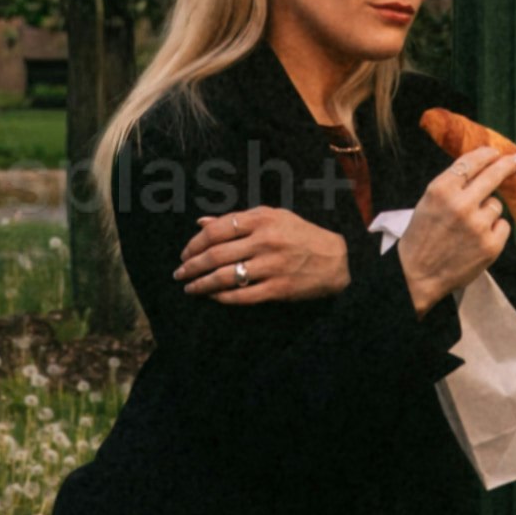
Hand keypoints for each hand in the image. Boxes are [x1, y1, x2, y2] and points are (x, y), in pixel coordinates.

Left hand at [175, 201, 351, 308]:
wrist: (336, 259)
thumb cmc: (300, 234)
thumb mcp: (273, 216)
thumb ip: (237, 219)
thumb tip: (201, 222)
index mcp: (261, 219)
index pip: (217, 230)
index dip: (195, 243)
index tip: (184, 253)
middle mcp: (265, 241)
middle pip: (216, 255)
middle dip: (192, 266)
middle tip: (179, 273)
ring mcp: (271, 266)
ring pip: (225, 277)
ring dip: (201, 284)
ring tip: (189, 288)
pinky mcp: (278, 289)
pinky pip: (242, 296)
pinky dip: (222, 297)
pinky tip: (212, 296)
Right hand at [396, 137, 515, 307]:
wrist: (417, 275)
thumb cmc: (422, 236)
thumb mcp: (428, 202)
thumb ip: (453, 185)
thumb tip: (483, 167)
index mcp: (441, 189)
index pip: (471, 162)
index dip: (486, 154)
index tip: (495, 152)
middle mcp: (461, 204)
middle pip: (493, 176)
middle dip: (506, 165)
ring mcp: (478, 225)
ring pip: (496, 205)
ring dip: (488, 211)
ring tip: (469, 227)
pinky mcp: (491, 244)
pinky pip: (503, 225)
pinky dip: (494, 230)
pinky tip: (478, 239)